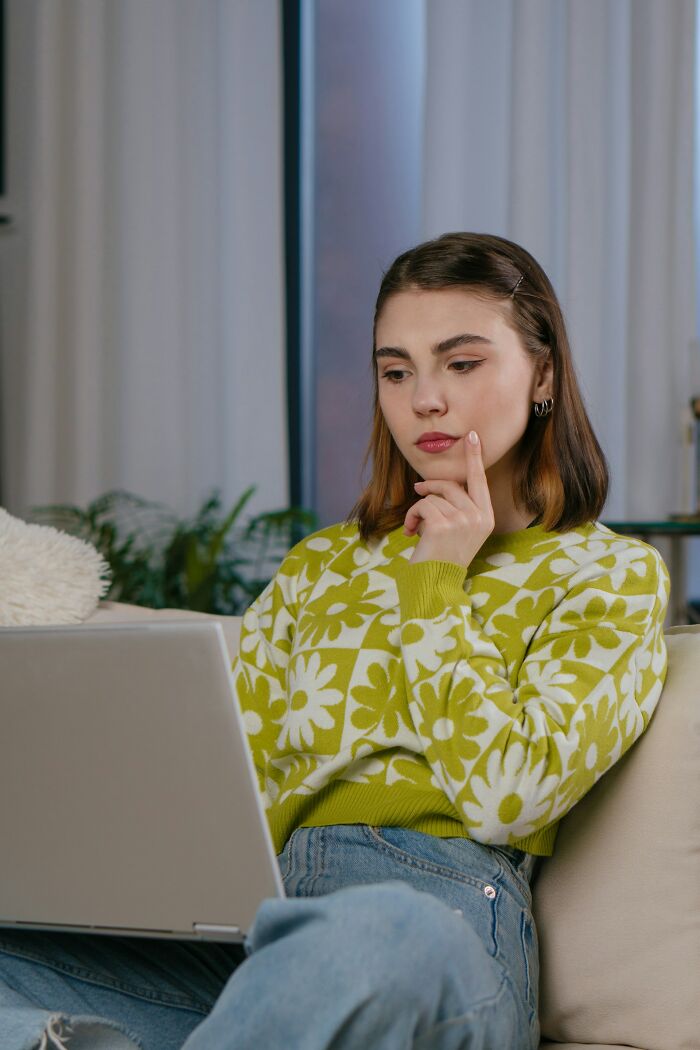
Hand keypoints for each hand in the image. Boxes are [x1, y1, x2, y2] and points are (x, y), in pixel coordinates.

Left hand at [404, 431, 494, 566]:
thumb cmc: (442, 555)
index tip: (471, 435)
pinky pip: (423, 505)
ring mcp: (464, 521)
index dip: (474, 457)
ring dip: (419, 509)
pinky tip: (412, 533)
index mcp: (487, 517)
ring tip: (416, 527)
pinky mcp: (444, 525)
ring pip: (434, 495)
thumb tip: (437, 482)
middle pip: (450, 485)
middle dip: (429, 488)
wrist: (434, 582)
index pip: (480, 481)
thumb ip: (456, 505)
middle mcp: (479, 518)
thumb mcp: (458, 528)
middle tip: (417, 493)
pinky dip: (412, 517)